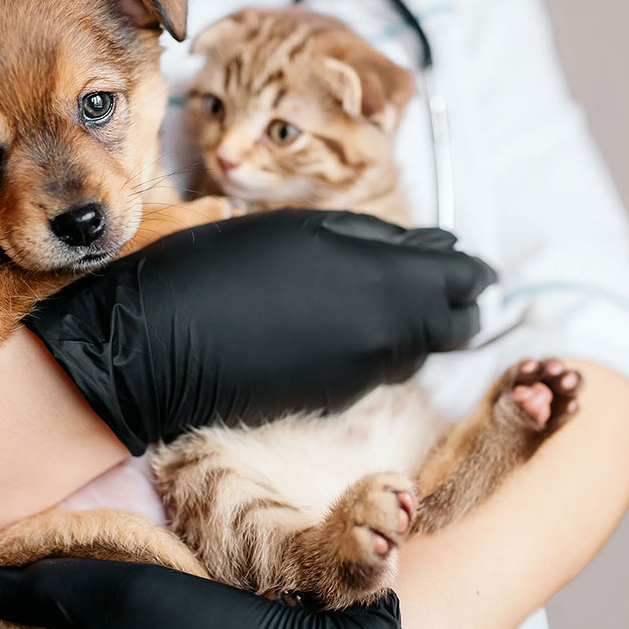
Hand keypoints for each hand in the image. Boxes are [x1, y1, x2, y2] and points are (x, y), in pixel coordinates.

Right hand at [25, 209, 495, 453]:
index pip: (463, 281)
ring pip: (416, 350)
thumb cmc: (221, 266)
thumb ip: (378, 239)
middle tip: (436, 284)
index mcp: (386, 282)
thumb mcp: (303, 228)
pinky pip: (377, 370)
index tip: (469, 267)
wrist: (157, 344)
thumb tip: (438, 248)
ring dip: (414, 326)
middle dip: (454, 303)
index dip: (471, 272)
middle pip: (453, 324)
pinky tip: (339, 327)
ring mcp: (362, 375)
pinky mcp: (333, 399)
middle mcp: (387, 337)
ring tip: (380, 298)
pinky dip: (376, 348)